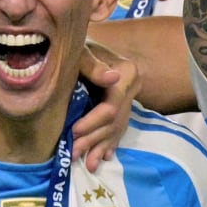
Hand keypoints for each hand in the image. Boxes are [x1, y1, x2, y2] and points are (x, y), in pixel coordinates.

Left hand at [73, 39, 138, 170]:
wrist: (83, 43)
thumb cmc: (78, 46)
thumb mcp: (82, 51)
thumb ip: (93, 65)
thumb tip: (112, 78)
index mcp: (127, 73)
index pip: (112, 105)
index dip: (93, 122)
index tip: (73, 132)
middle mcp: (133, 87)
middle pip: (115, 121)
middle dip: (93, 139)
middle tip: (73, 153)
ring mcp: (130, 99)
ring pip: (117, 128)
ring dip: (100, 146)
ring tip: (86, 163)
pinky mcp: (123, 106)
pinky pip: (119, 128)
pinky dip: (110, 144)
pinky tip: (103, 157)